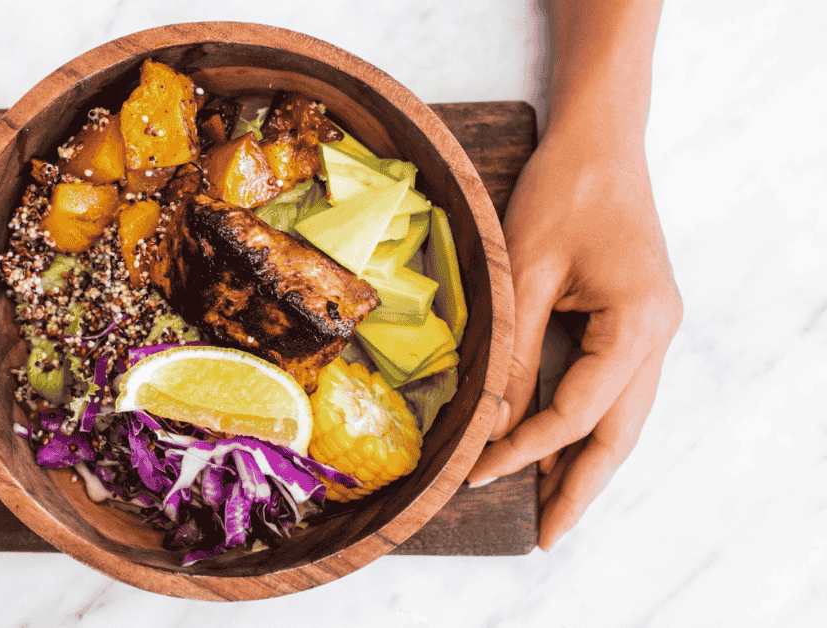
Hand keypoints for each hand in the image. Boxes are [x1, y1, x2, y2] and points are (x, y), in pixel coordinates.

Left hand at [465, 127, 681, 549]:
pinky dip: (586, 424)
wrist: (601, 141)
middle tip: (545, 535)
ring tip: (549, 506)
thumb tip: (497, 420)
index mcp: (640, 324)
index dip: (526, 448)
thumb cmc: (564, 192)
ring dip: (585, 461)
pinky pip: (614, 389)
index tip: (480, 476)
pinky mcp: (636, 320)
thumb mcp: (528, 273)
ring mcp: (653, 329)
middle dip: (580, 486)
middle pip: (620, 433)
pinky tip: (557, 447)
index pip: (579, 411)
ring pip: (622, 417)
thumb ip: (517, 351)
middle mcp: (657, 334)